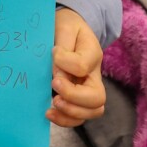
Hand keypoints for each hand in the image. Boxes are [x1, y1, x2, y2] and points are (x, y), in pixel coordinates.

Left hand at [47, 7, 105, 127]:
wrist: (71, 29)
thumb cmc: (67, 27)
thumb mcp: (65, 26)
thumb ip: (63, 45)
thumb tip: (58, 70)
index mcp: (93, 54)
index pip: (83, 66)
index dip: (65, 62)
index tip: (53, 51)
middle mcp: (95, 75)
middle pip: (97, 98)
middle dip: (73, 97)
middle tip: (55, 85)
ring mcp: (89, 89)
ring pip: (92, 112)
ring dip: (71, 113)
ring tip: (52, 105)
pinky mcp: (79, 99)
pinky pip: (80, 118)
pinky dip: (66, 120)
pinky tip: (49, 112)